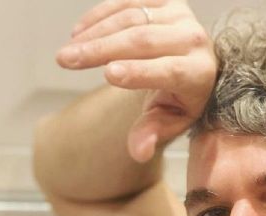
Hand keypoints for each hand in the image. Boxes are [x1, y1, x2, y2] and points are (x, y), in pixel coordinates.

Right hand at [57, 0, 216, 161]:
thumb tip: (140, 152)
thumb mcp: (165, 122)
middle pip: (144, 41)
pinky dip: (100, 15)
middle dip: (101, 50)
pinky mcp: (164, 0)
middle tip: (66, 59)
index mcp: (200, 73)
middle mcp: (195, 40)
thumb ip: (151, 135)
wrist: (187, 70)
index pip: (170, 71)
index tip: (107, 75)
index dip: (139, 72)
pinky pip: (128, 2)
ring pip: (132, 18)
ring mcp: (179, 15)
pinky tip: (78, 32)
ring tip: (67, 52)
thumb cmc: (174, 101)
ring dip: (94, 33)